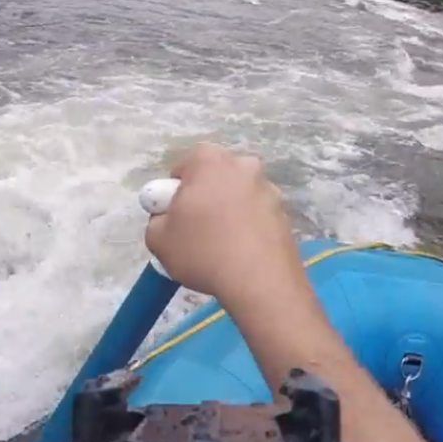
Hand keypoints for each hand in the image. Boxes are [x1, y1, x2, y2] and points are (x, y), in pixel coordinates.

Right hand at [145, 143, 301, 300]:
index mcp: (210, 160)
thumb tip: (168, 218)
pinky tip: (242, 254)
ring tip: (222, 248)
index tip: (176, 218)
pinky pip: (257, 216)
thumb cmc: (203, 251)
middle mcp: (244, 165)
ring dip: (229, 213)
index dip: (175, 193)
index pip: (184, 167)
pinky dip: (249, 229)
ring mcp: (269, 188)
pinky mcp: (285, 213)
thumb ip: (157, 220)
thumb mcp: (158, 239)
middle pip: (215, 179)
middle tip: (196, 232)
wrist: (260, 281)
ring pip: (238, 197)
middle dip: (205, 198)